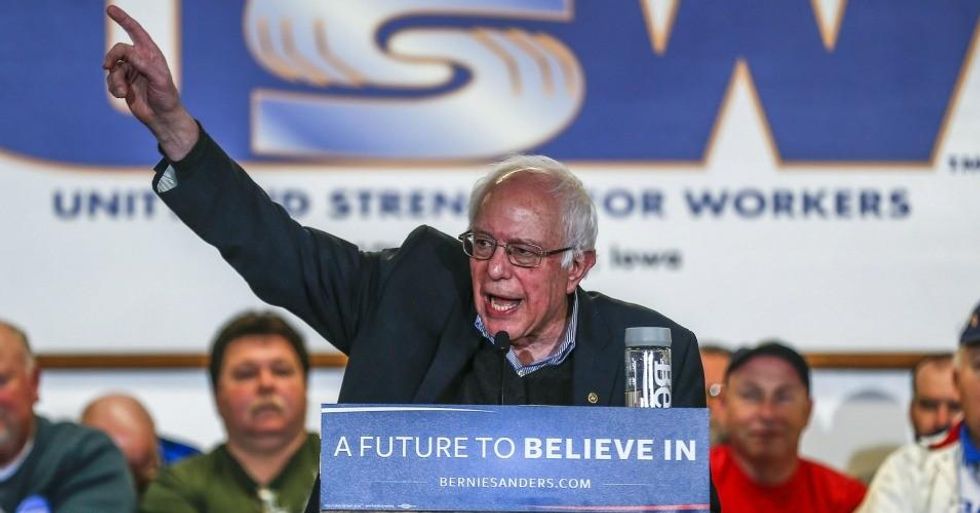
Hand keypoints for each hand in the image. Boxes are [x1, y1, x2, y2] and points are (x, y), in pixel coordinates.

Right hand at [104, 5, 197, 159]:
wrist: (162, 117)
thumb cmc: (166, 97)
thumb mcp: (159, 79)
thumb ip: (144, 65)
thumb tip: (128, 53)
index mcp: (151, 54)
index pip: (136, 32)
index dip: (124, 20)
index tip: (110, 9)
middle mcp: (139, 60)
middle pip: (118, 50)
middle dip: (111, 56)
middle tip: (106, 65)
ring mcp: (130, 71)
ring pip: (112, 68)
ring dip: (115, 80)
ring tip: (124, 92)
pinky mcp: (123, 83)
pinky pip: (110, 81)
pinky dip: (114, 88)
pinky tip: (123, 96)